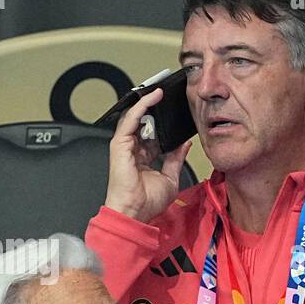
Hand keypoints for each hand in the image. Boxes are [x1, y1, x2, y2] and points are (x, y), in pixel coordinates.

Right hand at [103, 86, 190, 224]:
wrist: (135, 212)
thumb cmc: (147, 202)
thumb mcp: (170, 178)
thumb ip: (176, 159)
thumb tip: (184, 145)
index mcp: (144, 158)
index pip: (154, 135)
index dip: (164, 123)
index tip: (175, 113)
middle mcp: (133, 150)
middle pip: (144, 123)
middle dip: (155, 108)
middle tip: (169, 95)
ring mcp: (125, 145)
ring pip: (136, 117)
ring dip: (148, 103)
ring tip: (162, 91)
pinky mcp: (120, 143)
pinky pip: (131, 118)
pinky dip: (142, 106)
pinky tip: (153, 97)